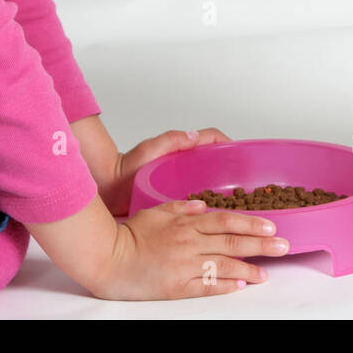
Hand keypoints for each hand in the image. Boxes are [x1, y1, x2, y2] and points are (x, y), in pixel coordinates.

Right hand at [92, 201, 288, 300]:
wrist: (107, 259)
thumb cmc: (129, 235)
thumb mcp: (156, 211)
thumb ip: (181, 206)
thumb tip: (203, 205)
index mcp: (186, 222)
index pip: (226, 220)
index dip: (251, 222)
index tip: (271, 225)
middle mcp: (189, 243)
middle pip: (232, 242)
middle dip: (261, 244)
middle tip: (283, 246)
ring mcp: (184, 265)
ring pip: (224, 265)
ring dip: (248, 269)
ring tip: (266, 272)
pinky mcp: (177, 286)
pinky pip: (206, 285)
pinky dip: (225, 285)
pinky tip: (240, 285)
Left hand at [99, 127, 231, 216]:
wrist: (107, 189)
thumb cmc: (125, 168)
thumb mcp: (148, 150)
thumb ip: (169, 141)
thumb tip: (194, 136)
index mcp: (181, 148)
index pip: (212, 139)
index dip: (228, 144)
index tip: (241, 154)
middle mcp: (184, 164)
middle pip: (216, 161)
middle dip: (232, 169)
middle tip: (245, 182)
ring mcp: (181, 180)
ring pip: (210, 181)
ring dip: (223, 188)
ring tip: (236, 201)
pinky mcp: (176, 196)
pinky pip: (198, 198)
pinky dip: (210, 204)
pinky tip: (215, 215)